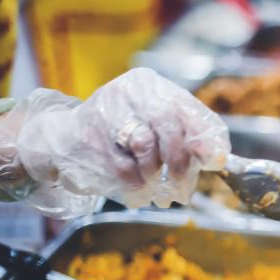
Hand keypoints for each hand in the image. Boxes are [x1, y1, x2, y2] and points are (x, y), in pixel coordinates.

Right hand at [0, 68, 229, 217]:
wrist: (61, 141)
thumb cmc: (118, 137)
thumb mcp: (152, 127)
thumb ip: (185, 138)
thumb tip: (218, 160)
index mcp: (149, 86)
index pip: (188, 109)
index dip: (206, 138)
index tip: (216, 162)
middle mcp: (126, 92)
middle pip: (168, 125)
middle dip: (181, 164)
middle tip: (182, 190)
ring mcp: (104, 113)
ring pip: (146, 150)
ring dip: (156, 179)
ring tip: (156, 192)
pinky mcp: (88, 140)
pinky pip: (125, 172)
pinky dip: (137, 189)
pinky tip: (138, 194)